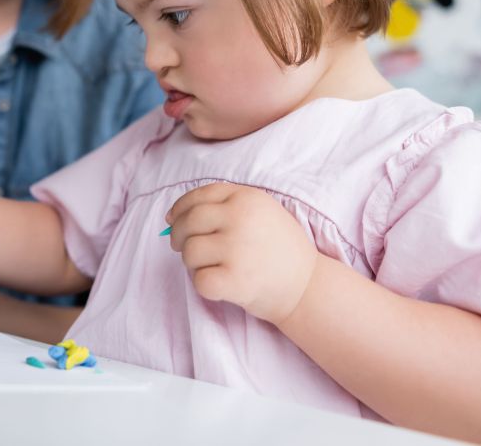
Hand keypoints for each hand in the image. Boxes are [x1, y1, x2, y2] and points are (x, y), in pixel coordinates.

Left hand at [165, 181, 317, 324]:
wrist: (308, 285)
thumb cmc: (280, 248)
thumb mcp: (261, 211)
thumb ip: (225, 205)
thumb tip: (173, 216)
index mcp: (246, 197)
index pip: (199, 196)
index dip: (180, 208)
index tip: (172, 219)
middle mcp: (241, 218)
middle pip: (189, 222)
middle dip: (179, 235)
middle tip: (181, 247)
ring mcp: (237, 249)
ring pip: (189, 252)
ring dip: (192, 262)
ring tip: (210, 266)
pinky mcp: (235, 280)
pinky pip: (199, 281)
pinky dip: (204, 285)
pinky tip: (220, 284)